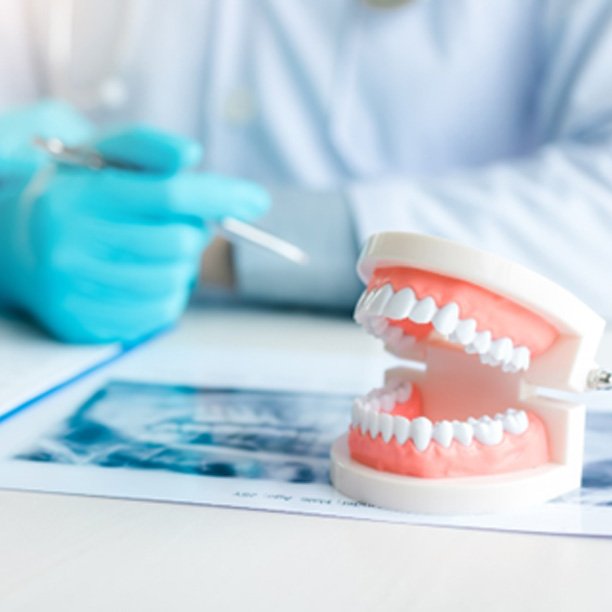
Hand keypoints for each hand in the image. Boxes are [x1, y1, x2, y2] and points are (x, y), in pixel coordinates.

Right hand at [0, 103, 269, 342]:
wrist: (20, 247)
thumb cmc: (79, 197)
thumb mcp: (102, 157)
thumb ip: (148, 147)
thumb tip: (192, 155)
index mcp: (78, 197)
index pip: (169, 195)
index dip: (221, 196)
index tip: (257, 200)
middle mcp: (71, 246)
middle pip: (179, 243)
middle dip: (193, 232)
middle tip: (178, 225)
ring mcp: (76, 291)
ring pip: (175, 281)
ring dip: (181, 265)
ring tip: (154, 250)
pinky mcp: (85, 324)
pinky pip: (160, 313)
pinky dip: (169, 293)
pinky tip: (146, 276)